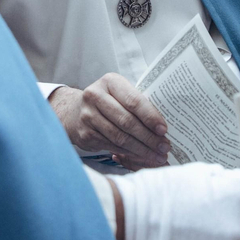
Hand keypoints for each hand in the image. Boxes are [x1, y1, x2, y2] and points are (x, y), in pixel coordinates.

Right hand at [49, 74, 170, 168]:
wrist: (74, 111)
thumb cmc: (107, 101)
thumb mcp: (119, 93)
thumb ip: (137, 103)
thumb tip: (162, 127)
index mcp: (110, 82)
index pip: (133, 101)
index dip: (150, 117)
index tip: (164, 130)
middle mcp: (95, 96)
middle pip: (127, 121)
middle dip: (148, 137)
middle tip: (164, 147)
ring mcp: (88, 116)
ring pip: (120, 137)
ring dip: (141, 149)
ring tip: (157, 156)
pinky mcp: (85, 134)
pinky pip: (112, 146)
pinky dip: (129, 154)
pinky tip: (141, 157)